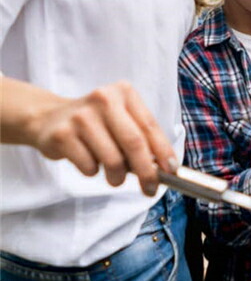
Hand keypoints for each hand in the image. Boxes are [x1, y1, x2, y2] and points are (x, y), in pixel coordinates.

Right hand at [1, 77, 175, 195]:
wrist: (49, 118)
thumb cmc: (96, 122)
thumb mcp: (120, 117)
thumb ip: (140, 135)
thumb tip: (163, 167)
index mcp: (124, 92)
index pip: (150, 126)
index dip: (163, 151)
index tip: (171, 171)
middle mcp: (104, 99)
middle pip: (134, 143)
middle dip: (146, 172)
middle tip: (150, 189)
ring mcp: (82, 117)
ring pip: (112, 159)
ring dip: (118, 177)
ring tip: (115, 176)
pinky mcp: (63, 135)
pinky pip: (89, 166)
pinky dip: (94, 172)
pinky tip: (88, 160)